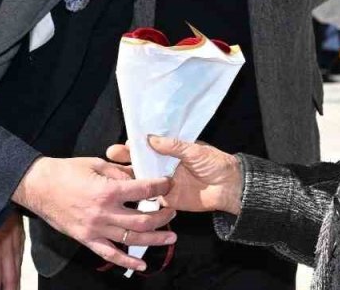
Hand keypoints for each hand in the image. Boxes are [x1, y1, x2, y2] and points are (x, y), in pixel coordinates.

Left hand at [0, 212, 23, 289]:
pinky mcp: (20, 229)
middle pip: (10, 273)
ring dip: (16, 278)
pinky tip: (19, 263)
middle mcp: (6, 246)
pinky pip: (21, 251)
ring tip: (16, 288)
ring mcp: (15, 238)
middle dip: (9, 288)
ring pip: (17, 263)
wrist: (9, 187)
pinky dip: (20, 262)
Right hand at [12, 157, 176, 271]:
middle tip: (173, 212)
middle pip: (142, 220)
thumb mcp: (95, 163)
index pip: (143, 191)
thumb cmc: (65, 171)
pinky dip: (126, 262)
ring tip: (170, 237)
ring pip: (131, 240)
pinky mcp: (86, 239)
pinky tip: (141, 266)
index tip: (169, 184)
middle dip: (162, 216)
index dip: (160, 187)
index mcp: (107, 191)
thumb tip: (139, 176)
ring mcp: (95, 229)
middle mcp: (104, 213)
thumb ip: (119, 172)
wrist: (38, 186)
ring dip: (154, 240)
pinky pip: (109, 254)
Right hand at [106, 137, 242, 214]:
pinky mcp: (167, 199)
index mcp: (171, 151)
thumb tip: (150, 139)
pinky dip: (138, 196)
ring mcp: (164, 183)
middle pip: (140, 162)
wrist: (230, 188)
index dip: (133, 146)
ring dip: (128, 178)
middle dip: (125, 160)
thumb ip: (174, 146)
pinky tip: (124, 195)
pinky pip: (150, 198)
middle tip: (109, 158)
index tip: (121, 145)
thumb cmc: (216, 164)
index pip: (148, 146)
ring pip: (141, 180)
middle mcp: (164, 166)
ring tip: (113, 177)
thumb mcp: (195, 150)